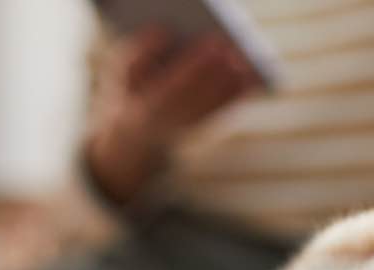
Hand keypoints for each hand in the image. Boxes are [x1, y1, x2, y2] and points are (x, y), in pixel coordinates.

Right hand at [86, 27, 258, 204]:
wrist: (137, 134)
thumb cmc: (130, 91)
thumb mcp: (122, 72)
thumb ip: (139, 51)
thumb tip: (163, 31)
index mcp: (148, 106)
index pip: (176, 84)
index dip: (197, 62)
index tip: (214, 40)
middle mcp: (171, 120)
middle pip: (201, 93)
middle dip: (219, 69)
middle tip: (235, 45)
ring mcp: (190, 126)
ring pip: (215, 103)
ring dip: (233, 81)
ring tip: (246, 57)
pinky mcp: (205, 127)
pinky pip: (224, 110)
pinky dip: (239, 92)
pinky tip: (252, 74)